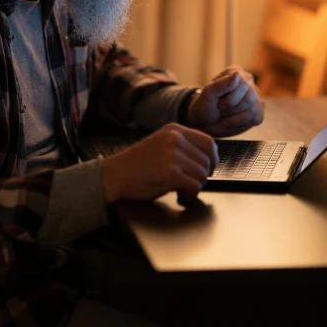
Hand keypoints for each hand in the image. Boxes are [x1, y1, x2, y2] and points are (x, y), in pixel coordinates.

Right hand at [101, 123, 218, 206]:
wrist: (114, 176)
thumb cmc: (136, 164)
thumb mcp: (161, 144)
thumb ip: (182, 145)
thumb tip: (207, 157)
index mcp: (174, 130)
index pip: (208, 142)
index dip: (212, 158)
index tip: (209, 169)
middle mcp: (175, 139)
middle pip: (207, 160)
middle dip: (203, 176)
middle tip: (191, 184)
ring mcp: (173, 156)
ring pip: (202, 175)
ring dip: (195, 187)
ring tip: (181, 191)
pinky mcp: (171, 174)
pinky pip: (194, 187)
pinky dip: (189, 196)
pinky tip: (179, 196)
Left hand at [187, 66, 263, 136]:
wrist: (205, 120)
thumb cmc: (206, 104)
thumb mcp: (208, 94)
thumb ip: (222, 84)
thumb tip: (237, 74)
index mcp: (236, 72)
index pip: (243, 84)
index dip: (231, 99)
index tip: (219, 105)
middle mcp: (248, 81)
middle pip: (250, 97)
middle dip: (233, 110)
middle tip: (221, 112)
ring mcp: (255, 96)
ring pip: (254, 109)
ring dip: (236, 119)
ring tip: (224, 118)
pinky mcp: (258, 110)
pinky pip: (256, 118)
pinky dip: (241, 124)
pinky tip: (232, 121)